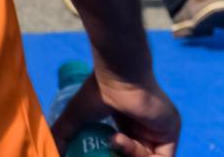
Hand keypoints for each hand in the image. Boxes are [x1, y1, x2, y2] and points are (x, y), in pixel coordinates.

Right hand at [53, 72, 179, 156]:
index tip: (94, 154)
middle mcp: (147, 130)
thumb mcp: (74, 120)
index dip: (111, 156)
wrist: (119, 75)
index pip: (123, 153)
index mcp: (130, 127)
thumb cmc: (98, 92)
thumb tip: (52, 153)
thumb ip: (63, 139)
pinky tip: (122, 141)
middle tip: (102, 153)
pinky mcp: (171, 129)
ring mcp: (160, 130)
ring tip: (113, 140)